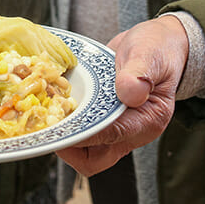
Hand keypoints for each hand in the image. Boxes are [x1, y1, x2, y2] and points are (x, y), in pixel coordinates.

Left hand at [56, 15, 188, 175]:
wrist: (155, 43)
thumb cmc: (157, 49)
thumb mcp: (150, 54)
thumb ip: (139, 72)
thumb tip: (129, 92)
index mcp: (148, 120)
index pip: (110, 136)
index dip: (82, 132)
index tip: (59, 121)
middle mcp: (131, 132)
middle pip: (92, 160)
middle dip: (66, 146)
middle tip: (48, 120)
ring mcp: (114, 129)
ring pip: (81, 151)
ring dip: (63, 136)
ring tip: (47, 112)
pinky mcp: (100, 120)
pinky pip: (79, 133)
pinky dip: (64, 124)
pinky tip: (52, 104)